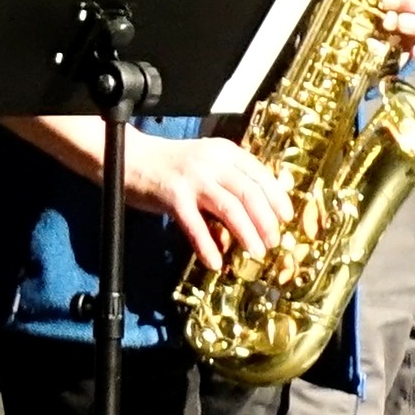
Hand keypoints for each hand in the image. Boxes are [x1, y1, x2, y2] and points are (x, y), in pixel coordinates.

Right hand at [121, 131, 291, 264]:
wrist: (128, 156)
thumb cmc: (169, 165)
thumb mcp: (205, 163)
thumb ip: (228, 179)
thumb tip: (256, 209)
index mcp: (225, 151)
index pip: (259, 175)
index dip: (276, 198)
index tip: (286, 218)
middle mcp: (212, 162)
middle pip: (249, 193)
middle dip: (266, 221)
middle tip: (272, 242)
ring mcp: (193, 178)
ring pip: (230, 208)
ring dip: (247, 233)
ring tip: (256, 252)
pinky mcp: (173, 196)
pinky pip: (196, 225)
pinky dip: (207, 246)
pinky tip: (215, 262)